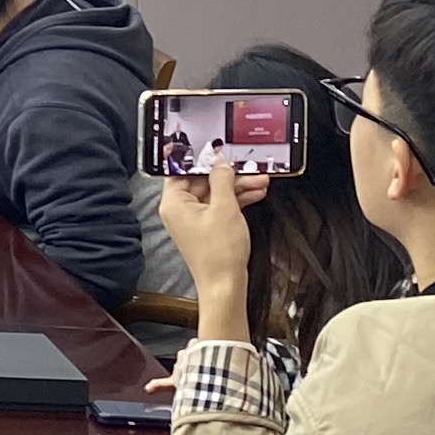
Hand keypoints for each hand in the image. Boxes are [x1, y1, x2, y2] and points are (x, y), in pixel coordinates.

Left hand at [158, 167, 258, 336]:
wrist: (226, 285)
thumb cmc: (220, 253)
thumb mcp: (225, 207)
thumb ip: (222, 179)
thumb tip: (220, 162)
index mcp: (174, 203)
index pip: (181, 170)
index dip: (200, 159)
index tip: (217, 149)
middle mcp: (179, 210)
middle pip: (202, 181)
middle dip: (229, 174)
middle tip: (250, 168)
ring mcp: (193, 220)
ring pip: (215, 194)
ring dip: (237, 187)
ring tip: (261, 181)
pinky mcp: (206, 228)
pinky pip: (219, 206)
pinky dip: (236, 200)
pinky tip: (255, 193)